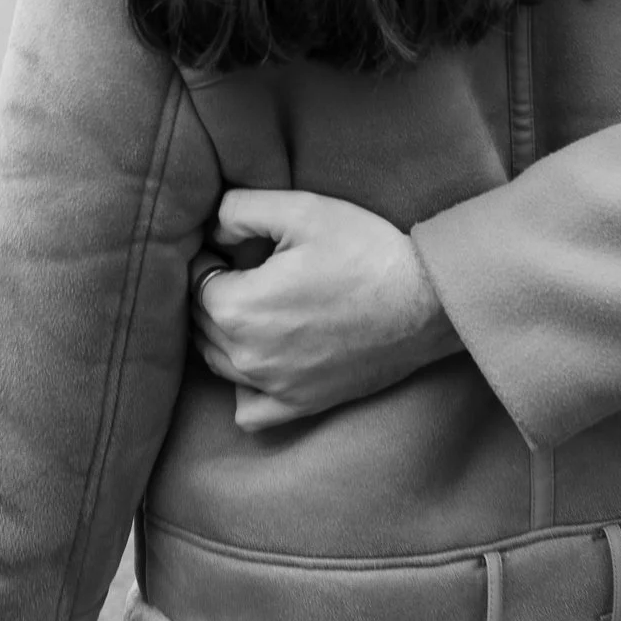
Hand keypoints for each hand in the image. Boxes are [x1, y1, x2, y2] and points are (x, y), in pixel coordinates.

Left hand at [190, 191, 460, 432]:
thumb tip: (211, 230)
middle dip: (214, 292)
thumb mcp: (303, 209)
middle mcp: (246, 356)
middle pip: (200, 323)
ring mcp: (272, 386)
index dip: (210, 258)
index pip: (194, 282)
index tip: (235, 245)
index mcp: (238, 307)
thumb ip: (238, 209)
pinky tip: (263, 357)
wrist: (427, 303)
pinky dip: (243, 387)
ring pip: (216, 361)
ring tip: (258, 303)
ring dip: (223, 332)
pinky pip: (247, 410)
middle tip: (248, 267)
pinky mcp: (299, 404)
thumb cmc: (367, 252)